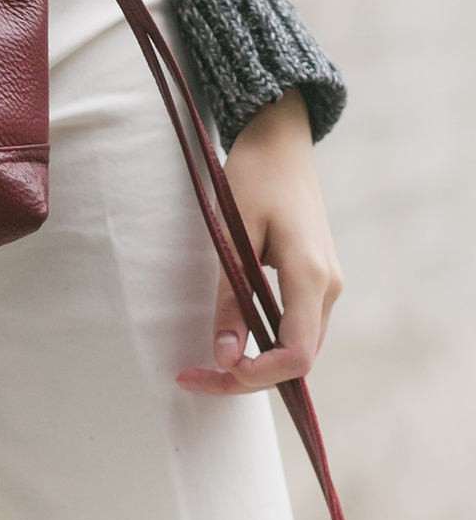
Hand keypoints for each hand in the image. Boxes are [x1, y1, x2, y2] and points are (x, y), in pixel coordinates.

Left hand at [175, 89, 342, 395]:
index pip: (295, 355)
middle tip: (191, 377)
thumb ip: (231, 297)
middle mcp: (328, 288)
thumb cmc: (255, 176)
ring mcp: (326, 285)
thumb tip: (224, 356)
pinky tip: (230, 342)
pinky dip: (264, 345)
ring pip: (297, 348)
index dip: (255, 375)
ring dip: (255, 365)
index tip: (211, 370)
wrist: (281, 140)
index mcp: (311, 276)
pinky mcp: (315, 280)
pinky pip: (296, 329)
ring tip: (204, 366)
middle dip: (246, 378)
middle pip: (298, 361)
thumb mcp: (234, 234)